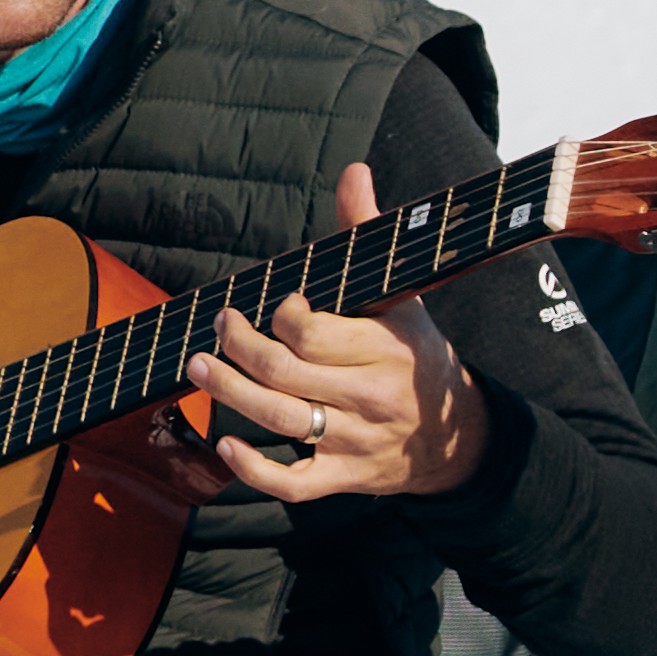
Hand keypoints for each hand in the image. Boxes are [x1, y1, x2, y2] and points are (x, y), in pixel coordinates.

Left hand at [81, 161, 490, 513]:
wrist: (458, 438)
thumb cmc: (416, 354)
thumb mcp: (402, 296)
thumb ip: (367, 234)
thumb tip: (354, 171)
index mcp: (385, 349)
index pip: (314, 333)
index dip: (282, 315)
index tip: (276, 304)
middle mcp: (369, 397)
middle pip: (285, 373)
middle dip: (238, 347)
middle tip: (219, 325)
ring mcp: (354, 441)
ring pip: (280, 421)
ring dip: (229, 394)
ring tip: (198, 366)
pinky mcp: (342, 477)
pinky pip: (292, 484)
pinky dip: (254, 470)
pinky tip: (226, 444)